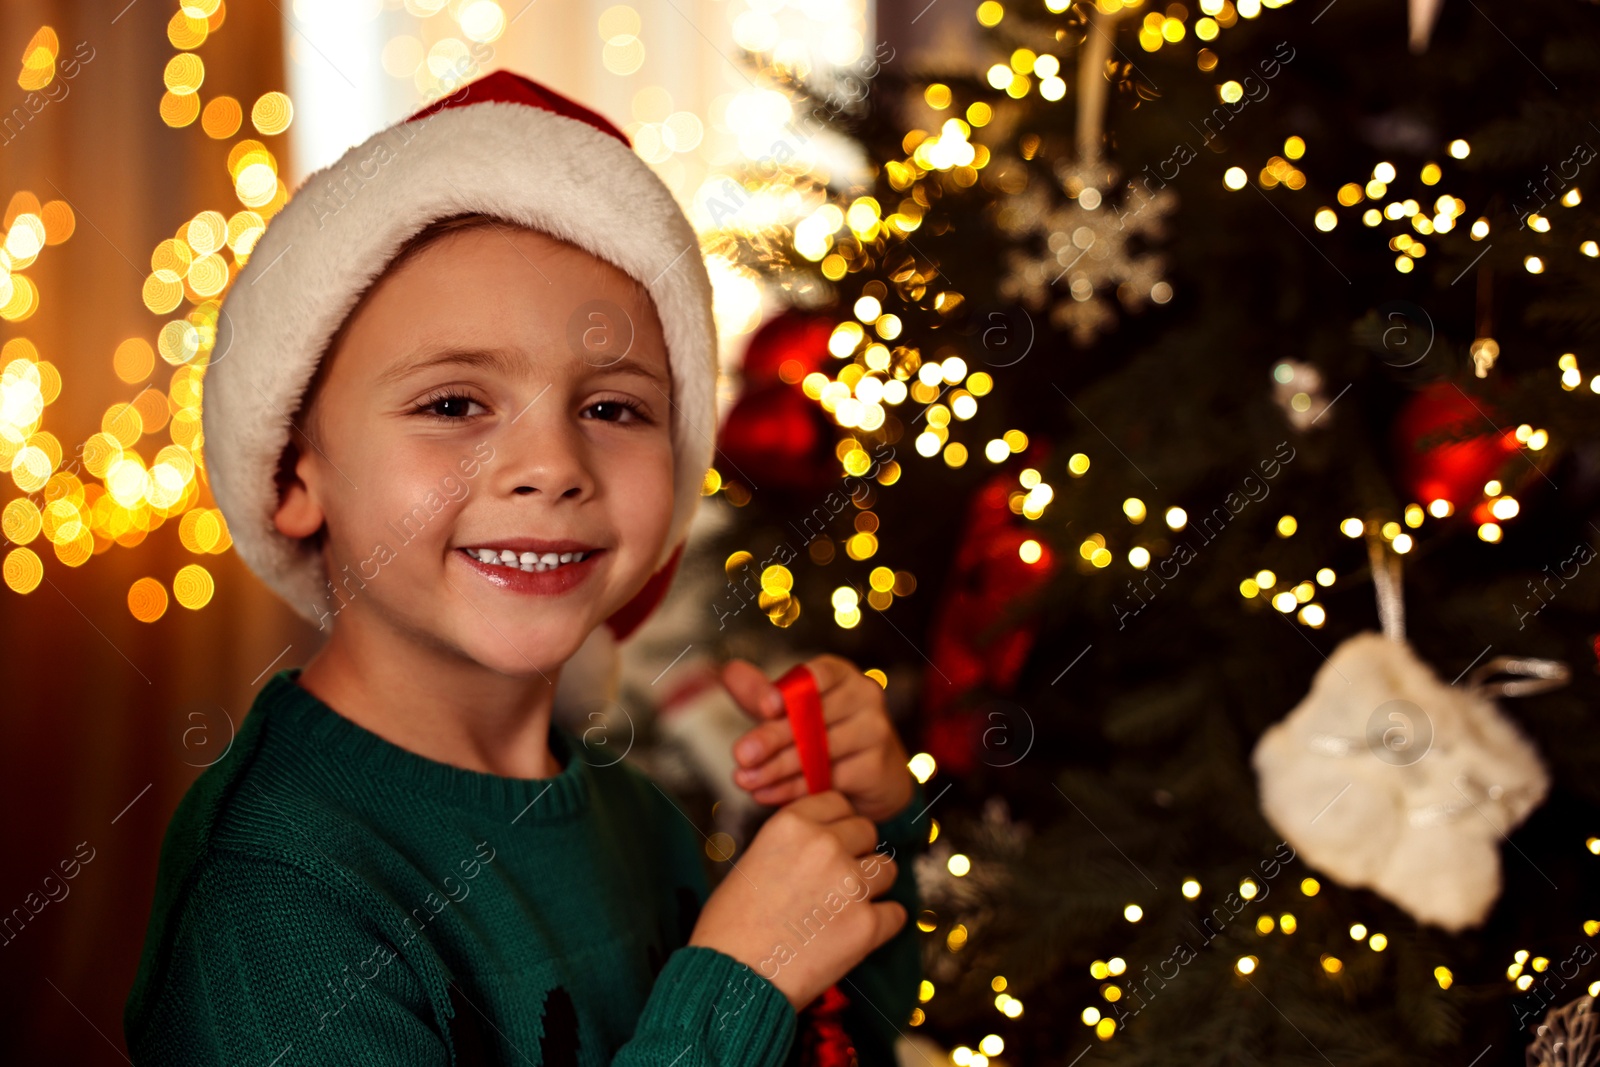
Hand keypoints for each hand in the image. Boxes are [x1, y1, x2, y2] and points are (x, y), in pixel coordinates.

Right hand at [687, 790, 905, 1011]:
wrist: (732, 979)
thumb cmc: (731, 926)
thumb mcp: (752, 860)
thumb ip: (793, 844)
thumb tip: (823, 841)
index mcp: (792, 825)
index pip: (838, 803)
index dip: (837, 824)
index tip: (832, 842)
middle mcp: (825, 846)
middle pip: (867, 831)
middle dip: (857, 852)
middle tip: (838, 880)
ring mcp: (850, 885)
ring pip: (888, 870)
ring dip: (873, 886)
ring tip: (846, 908)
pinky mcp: (866, 925)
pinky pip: (896, 914)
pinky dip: (881, 924)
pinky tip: (856, 933)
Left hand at [721, 655, 915, 823]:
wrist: (874, 775)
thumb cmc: (827, 733)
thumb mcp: (792, 711)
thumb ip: (760, 693)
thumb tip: (728, 671)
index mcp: (841, 675)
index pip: (817, 675)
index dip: (789, 690)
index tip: (764, 707)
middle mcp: (864, 696)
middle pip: (812, 717)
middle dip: (771, 737)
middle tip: (740, 755)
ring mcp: (875, 732)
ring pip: (818, 752)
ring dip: (776, 768)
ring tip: (745, 780)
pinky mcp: (877, 767)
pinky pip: (828, 780)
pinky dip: (793, 789)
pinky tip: (766, 794)